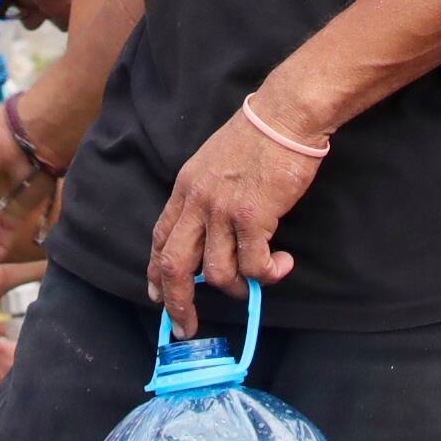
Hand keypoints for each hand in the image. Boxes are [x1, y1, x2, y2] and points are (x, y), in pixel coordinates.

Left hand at [146, 102, 320, 332]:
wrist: (285, 114)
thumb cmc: (257, 136)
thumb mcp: (214, 163)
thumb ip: (206, 195)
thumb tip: (211, 231)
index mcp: (186, 188)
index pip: (160, 238)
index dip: (155, 273)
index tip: (157, 297)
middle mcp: (197, 201)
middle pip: (174, 265)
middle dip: (178, 302)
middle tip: (186, 326)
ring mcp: (223, 211)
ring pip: (216, 273)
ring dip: (236, 288)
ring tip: (256, 281)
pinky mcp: (253, 217)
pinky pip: (253, 266)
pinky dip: (268, 275)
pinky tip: (282, 265)